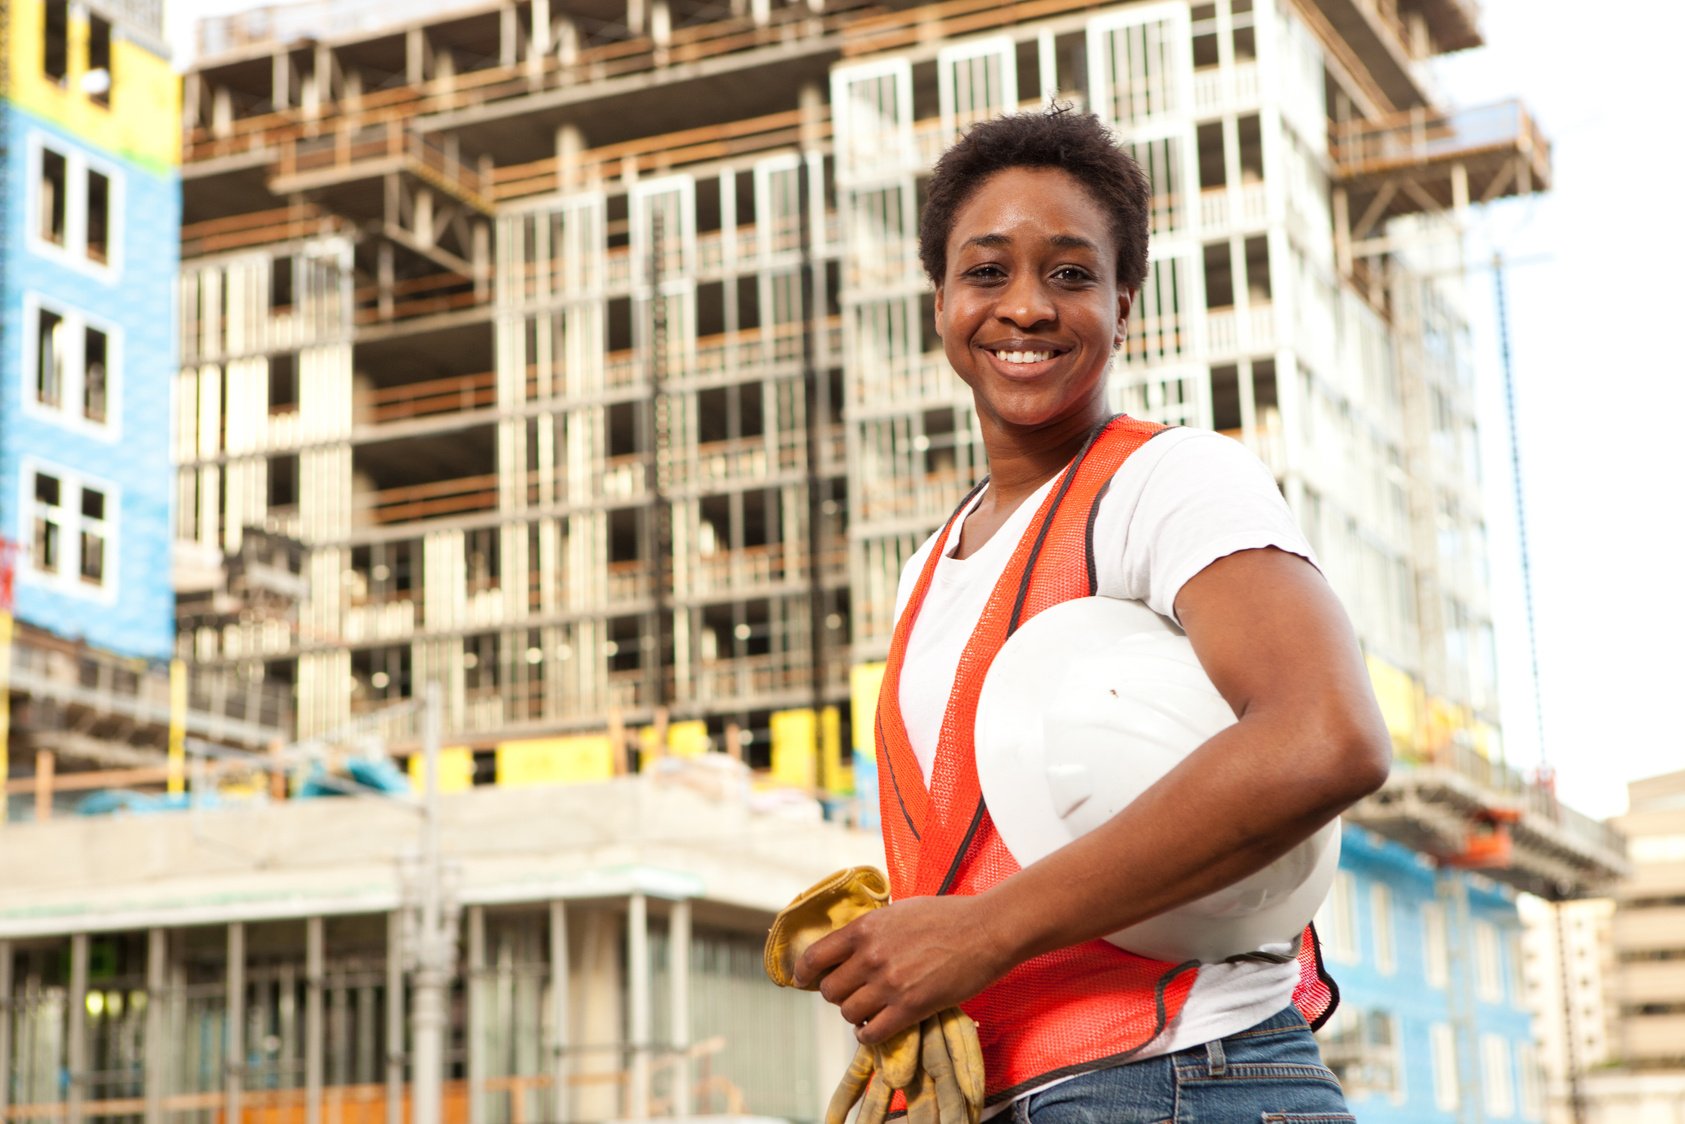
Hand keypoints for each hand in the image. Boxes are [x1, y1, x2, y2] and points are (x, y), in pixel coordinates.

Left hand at [793, 893, 1009, 1045]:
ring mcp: (889, 983)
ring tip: (870, 1009)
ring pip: (848, 1013)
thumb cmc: (947, 916)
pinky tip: (877, 1027)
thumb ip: (871, 931)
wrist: (985, 930)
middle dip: (837, 994)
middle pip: (829, 990)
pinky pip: (872, 1032)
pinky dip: (869, 1034)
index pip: (815, 956)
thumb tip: (849, 946)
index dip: (803, 972)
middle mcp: (871, 956)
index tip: (803, 980)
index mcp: (865, 928)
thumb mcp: (899, 911)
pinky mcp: (910, 1007)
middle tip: (852, 993)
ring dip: (855, 1014)